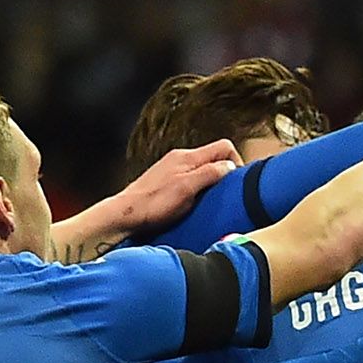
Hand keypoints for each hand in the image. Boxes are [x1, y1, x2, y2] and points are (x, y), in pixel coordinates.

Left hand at [115, 139, 243, 228]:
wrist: (124, 215)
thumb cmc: (152, 205)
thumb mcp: (187, 189)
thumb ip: (210, 174)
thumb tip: (230, 166)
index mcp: (187, 157)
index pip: (224, 147)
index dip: (236, 162)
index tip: (238, 183)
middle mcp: (180, 159)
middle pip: (214, 158)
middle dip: (225, 174)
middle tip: (227, 195)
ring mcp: (172, 170)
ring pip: (203, 170)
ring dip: (211, 184)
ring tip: (210, 202)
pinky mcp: (166, 182)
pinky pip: (191, 180)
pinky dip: (198, 190)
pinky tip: (194, 205)